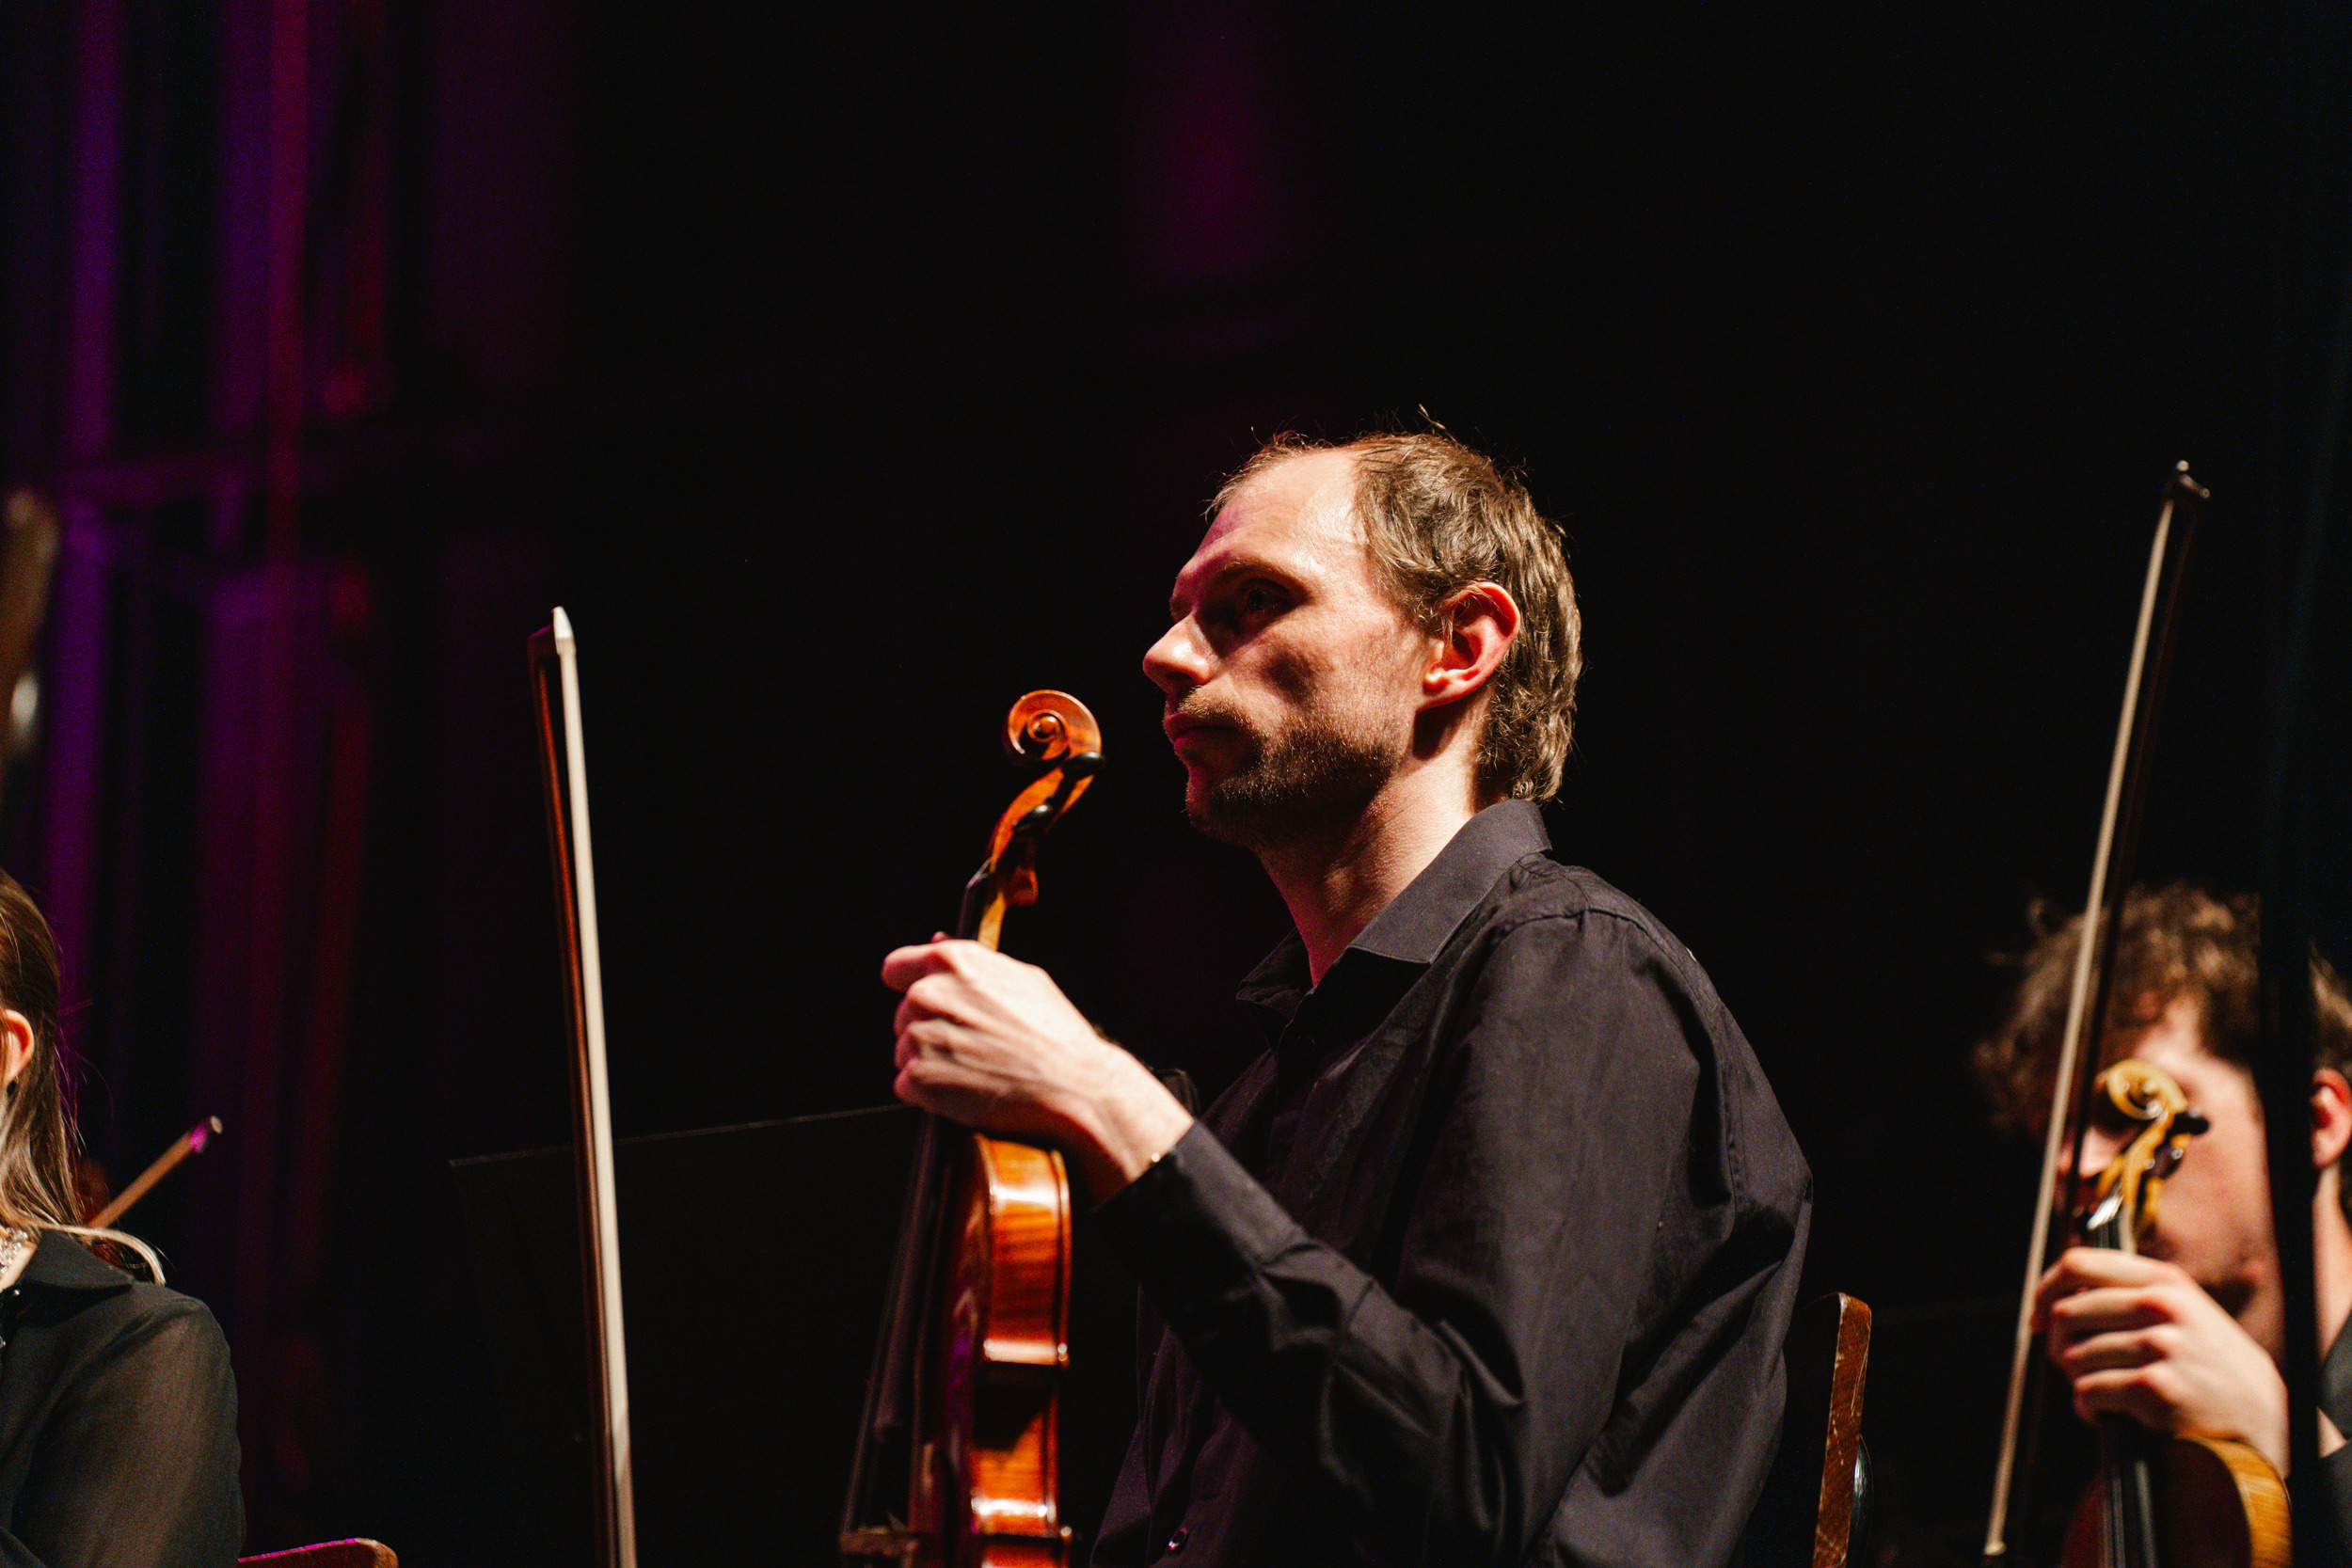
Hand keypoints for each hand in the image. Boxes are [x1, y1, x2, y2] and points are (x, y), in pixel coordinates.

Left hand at [881, 939, 1193, 1203]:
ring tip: (976, 1069)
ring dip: (931, 1063)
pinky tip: (967, 1090)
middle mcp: (928, 994)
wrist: (1073, 1084)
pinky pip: (908, 1085)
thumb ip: (971, 960)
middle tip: (973, 1045)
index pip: (896, 968)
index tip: (928, 1003)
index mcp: (952, 961)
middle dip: (930, 1029)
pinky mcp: (919, 1080)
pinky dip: (931, 1093)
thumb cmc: (1054, 1031)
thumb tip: (936, 940)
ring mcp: (920, 1037)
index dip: (909, 984)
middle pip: (903, 1015)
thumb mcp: (1022, 977)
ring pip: (905, 1052)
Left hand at [2033, 1247, 2288, 1473]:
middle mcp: (2162, 1306)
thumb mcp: (2184, 1311)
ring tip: (2103, 1394)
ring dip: (2078, 1381)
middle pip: (2066, 1312)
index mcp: (2164, 1280)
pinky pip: (2088, 1392)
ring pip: (2073, 1355)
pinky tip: (2106, 1415)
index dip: (2045, 1289)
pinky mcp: (2155, 1387)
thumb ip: (2131, 1293)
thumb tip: (2056, 1296)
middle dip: (2058, 1344)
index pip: (2078, 1264)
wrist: (2266, 1418)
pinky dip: (2088, 1409)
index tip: (2038, 1315)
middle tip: (2073, 1366)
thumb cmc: (2211, 1365)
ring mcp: (2160, 1345)